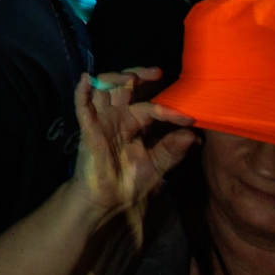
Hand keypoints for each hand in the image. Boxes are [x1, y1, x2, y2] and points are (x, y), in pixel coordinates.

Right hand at [70, 71, 195, 216]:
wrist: (107, 201)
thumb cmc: (129, 182)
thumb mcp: (157, 166)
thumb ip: (172, 150)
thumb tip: (193, 136)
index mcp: (134, 122)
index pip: (150, 105)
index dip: (167, 107)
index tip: (188, 117)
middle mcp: (117, 116)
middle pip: (125, 85)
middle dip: (139, 74)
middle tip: (156, 73)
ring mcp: (102, 120)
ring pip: (104, 88)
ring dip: (115, 78)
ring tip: (131, 77)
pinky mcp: (88, 129)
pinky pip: (82, 107)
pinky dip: (82, 92)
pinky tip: (85, 80)